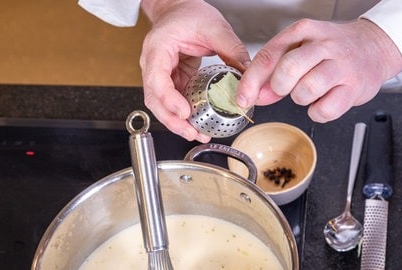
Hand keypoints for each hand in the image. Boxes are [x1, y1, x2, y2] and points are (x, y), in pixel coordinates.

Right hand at [140, 0, 249, 141]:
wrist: (178, 9)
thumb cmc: (188, 13)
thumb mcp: (214, 27)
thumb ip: (232, 49)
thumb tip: (248, 74)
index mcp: (158, 48)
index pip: (156, 78)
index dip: (168, 99)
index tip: (184, 112)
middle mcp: (153, 64)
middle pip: (155, 99)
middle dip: (172, 120)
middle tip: (192, 132)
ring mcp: (160, 75)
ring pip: (161, 105)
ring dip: (177, 122)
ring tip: (197, 133)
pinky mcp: (171, 81)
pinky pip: (173, 102)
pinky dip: (184, 115)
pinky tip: (198, 124)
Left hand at [237, 18, 401, 121]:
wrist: (374, 47)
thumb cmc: (331, 50)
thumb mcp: (300, 49)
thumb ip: (274, 71)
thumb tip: (254, 96)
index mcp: (303, 31)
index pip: (269, 55)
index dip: (251, 81)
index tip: (243, 98)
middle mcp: (323, 45)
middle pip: (288, 69)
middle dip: (279, 87)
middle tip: (284, 89)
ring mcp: (341, 66)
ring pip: (306, 90)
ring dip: (300, 98)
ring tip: (309, 91)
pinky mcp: (355, 87)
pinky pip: (325, 110)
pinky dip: (318, 111)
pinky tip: (323, 100)